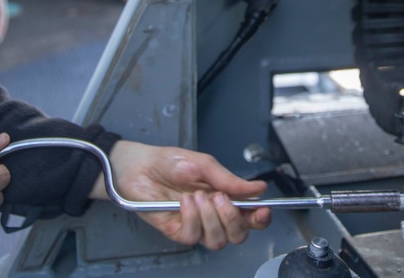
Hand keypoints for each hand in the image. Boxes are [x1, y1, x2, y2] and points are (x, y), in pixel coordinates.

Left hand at [91, 140, 271, 249]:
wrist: (140, 165)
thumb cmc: (169, 162)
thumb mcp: (203, 164)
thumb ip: (229, 179)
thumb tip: (258, 188)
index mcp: (224, 197)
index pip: (249, 216)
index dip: (260, 218)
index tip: (263, 210)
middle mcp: (213, 215)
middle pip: (238, 235)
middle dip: (235, 219)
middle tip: (222, 198)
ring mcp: (195, 225)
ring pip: (218, 240)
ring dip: (212, 218)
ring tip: (199, 195)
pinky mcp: (177, 231)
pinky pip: (194, 236)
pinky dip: (193, 218)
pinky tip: (186, 202)